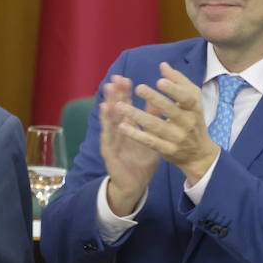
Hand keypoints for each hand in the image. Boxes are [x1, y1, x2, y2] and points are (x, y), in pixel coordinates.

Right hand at [99, 75, 160, 215]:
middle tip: (114, 79)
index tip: (124, 78)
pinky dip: (106, 125)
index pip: (125, 106)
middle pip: (115, 110)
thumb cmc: (141, 160)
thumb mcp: (150, 138)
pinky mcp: (109, 153)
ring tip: (107, 92)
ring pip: (109, 121)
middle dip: (115, 95)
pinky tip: (105, 113)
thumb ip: (152, 120)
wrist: (134, 184)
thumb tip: (157, 101)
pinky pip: (108, 138)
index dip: (124, 92)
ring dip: (108, 106)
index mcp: (127, 127)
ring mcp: (112, 142)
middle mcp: (117, 131)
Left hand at [120, 64, 219, 183]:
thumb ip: (178, 82)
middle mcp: (187, 123)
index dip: (174, 90)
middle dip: (154, 99)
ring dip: (137, 116)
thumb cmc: (193, 120)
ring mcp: (177, 138)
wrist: (199, 153)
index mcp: (194, 108)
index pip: (187, 98)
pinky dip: (136, 134)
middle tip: (138, 88)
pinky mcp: (167, 150)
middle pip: (170, 111)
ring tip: (120, 106)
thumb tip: (163, 65)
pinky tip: (122, 126)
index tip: (160, 81)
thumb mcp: (192, 101)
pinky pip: (150, 142)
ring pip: (156, 126)